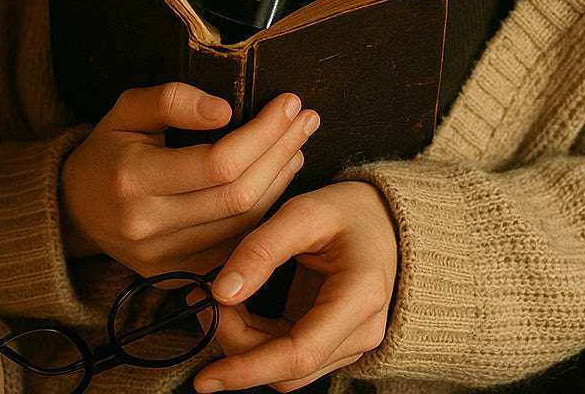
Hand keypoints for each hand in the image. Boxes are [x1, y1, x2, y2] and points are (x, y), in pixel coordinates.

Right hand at [59, 82, 319, 283]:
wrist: (74, 208)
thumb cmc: (108, 148)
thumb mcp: (127, 108)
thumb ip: (172, 100)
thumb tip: (225, 110)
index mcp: (133, 179)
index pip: (217, 163)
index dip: (261, 134)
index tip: (287, 103)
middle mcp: (149, 225)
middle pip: (238, 195)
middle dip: (280, 152)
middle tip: (306, 117)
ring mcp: (164, 257)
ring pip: (244, 223)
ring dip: (281, 180)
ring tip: (298, 142)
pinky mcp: (177, 274)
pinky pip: (235, 244)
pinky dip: (264, 210)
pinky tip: (280, 176)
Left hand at [186, 180, 398, 391]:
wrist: (383, 217)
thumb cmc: (348, 210)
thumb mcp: (304, 213)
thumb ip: (262, 249)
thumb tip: (221, 293)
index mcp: (359, 296)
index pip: (299, 354)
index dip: (247, 368)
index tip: (206, 374)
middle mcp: (361, 330)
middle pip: (287, 367)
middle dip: (237, 346)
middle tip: (201, 301)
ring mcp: (350, 340)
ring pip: (285, 367)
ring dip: (244, 345)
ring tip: (211, 301)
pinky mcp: (334, 340)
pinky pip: (289, 353)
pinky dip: (257, 339)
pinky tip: (234, 309)